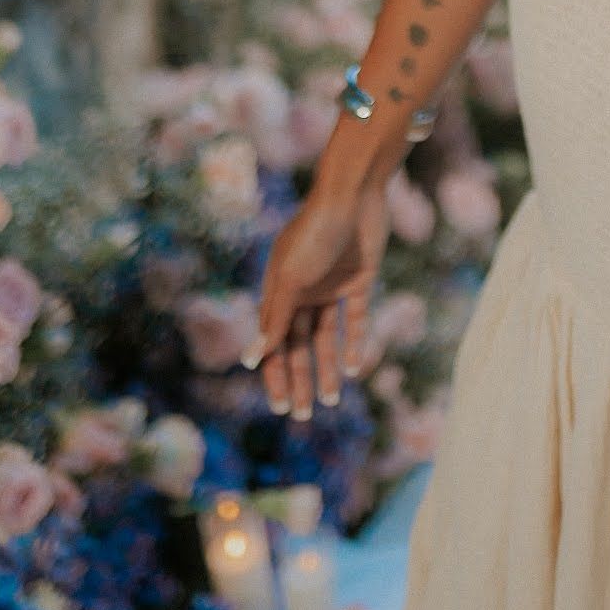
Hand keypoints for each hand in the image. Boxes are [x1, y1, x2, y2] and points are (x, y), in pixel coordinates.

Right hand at [247, 179, 390, 419]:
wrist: (355, 195)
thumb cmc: (315, 232)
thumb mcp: (291, 278)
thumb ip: (274, 320)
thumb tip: (250, 360)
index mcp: (279, 290)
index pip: (273, 341)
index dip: (274, 374)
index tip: (279, 407)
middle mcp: (303, 291)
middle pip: (298, 344)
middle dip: (300, 379)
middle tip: (303, 415)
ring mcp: (331, 287)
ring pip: (325, 338)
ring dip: (327, 368)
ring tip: (331, 401)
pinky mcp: (359, 281)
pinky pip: (355, 320)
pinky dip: (354, 344)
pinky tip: (354, 369)